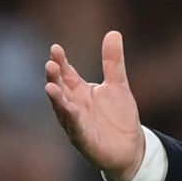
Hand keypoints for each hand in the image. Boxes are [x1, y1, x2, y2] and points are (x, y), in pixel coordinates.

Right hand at [45, 32, 145, 180]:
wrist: (131, 148)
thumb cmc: (119, 116)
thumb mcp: (118, 85)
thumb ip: (113, 62)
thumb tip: (114, 32)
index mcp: (80, 91)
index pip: (67, 73)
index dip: (61, 62)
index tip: (55, 49)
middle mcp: (74, 105)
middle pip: (61, 88)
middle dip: (54, 77)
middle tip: (51, 64)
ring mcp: (76, 123)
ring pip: (63, 109)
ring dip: (57, 99)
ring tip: (50, 86)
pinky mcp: (84, 139)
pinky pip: (76, 128)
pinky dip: (72, 119)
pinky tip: (69, 110)